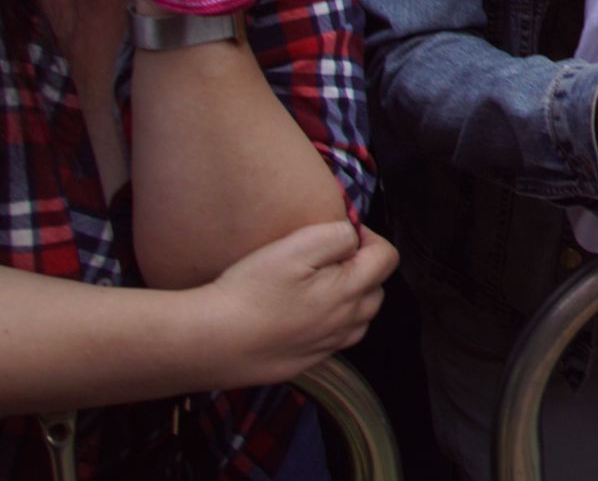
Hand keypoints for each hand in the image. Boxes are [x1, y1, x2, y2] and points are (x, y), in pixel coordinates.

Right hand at [202, 221, 396, 387]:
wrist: (209, 342)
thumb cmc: (250, 291)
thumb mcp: (294, 247)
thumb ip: (335, 236)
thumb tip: (353, 237)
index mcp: (349, 292)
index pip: (387, 259)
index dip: (371, 238)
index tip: (345, 233)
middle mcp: (345, 324)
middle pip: (376, 290)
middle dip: (363, 269)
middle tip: (329, 259)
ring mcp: (325, 348)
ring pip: (358, 320)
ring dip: (350, 299)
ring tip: (316, 286)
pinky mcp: (304, 364)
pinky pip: (332, 341)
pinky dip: (329, 324)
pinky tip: (299, 316)